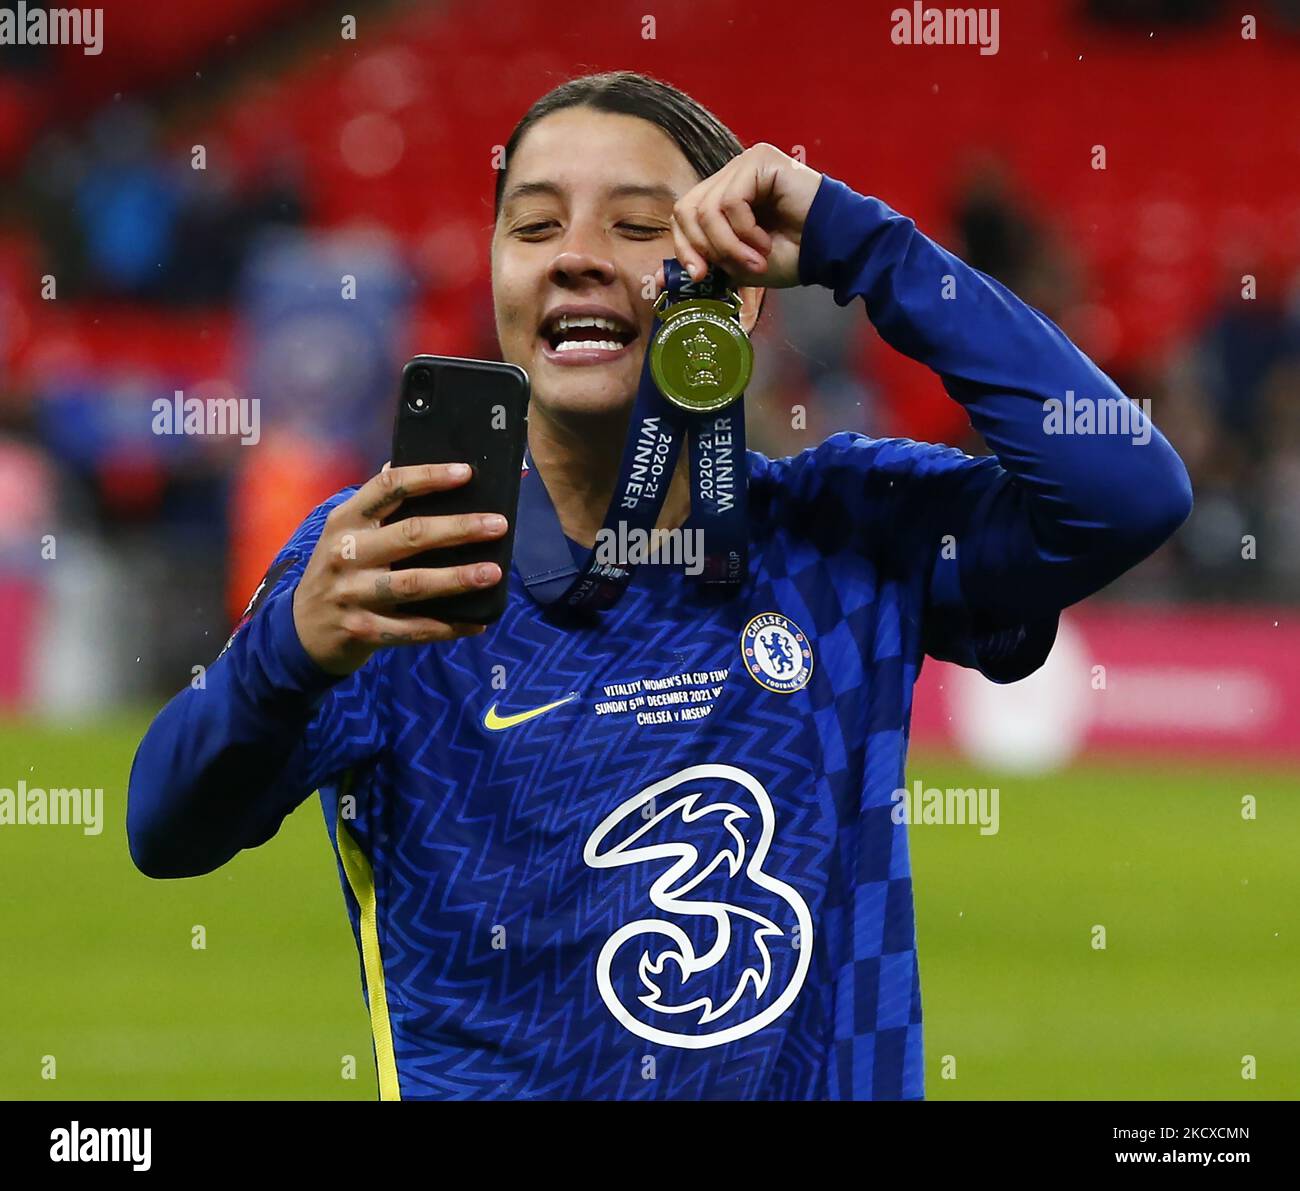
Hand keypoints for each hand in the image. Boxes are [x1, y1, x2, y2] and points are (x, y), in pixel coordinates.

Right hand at [292, 463, 507, 675]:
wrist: (302, 630)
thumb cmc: (338, 571)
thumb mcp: (345, 532)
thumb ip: (375, 505)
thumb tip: (400, 462)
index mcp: (346, 520)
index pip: (387, 487)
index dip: (427, 477)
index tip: (466, 473)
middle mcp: (347, 553)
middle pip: (410, 535)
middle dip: (458, 528)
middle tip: (497, 525)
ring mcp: (353, 594)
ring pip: (414, 584)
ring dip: (458, 578)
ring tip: (493, 573)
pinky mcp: (364, 630)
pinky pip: (413, 629)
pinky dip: (448, 627)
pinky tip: (478, 622)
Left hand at [657, 143, 822, 290]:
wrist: (831, 250)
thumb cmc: (793, 256)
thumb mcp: (738, 265)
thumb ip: (707, 263)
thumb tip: (665, 278)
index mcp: (724, 196)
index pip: (683, 215)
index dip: (684, 247)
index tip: (700, 276)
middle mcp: (730, 175)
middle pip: (686, 209)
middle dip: (703, 248)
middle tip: (731, 269)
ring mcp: (744, 165)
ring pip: (707, 209)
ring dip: (729, 245)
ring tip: (756, 260)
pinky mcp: (759, 160)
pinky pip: (731, 201)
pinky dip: (744, 231)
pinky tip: (765, 241)